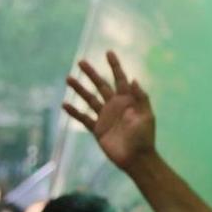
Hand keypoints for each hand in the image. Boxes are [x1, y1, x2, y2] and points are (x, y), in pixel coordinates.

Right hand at [63, 50, 156, 170]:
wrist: (137, 159)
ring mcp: (105, 117)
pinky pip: (84, 118)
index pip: (120, 79)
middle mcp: (115, 106)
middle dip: (91, 74)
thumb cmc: (144, 137)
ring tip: (68, 77)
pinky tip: (64, 104)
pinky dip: (74, 112)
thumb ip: (140, 98)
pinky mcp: (98, 129)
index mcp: (128, 101)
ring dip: (79, 89)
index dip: (115, 66)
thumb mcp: (146, 116)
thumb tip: (133, 79)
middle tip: (81, 61)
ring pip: (90, 99)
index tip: (108, 52)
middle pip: (101, 85)